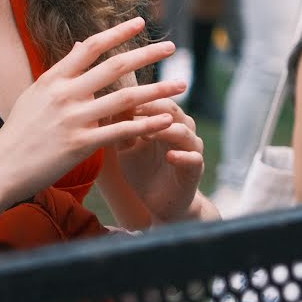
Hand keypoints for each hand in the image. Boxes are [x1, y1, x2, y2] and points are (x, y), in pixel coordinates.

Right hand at [0, 18, 184, 210]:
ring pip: (125, 99)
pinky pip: (121, 132)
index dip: (118, 32)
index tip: (141, 22)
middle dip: (146, 54)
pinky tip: (167, 119)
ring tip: (182, 85)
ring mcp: (73, 119)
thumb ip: (62, 71)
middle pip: (114, 67)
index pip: (91, 47)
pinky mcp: (79, 144)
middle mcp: (65, 94)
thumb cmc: (19, 133)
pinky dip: (146, 125)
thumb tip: (84, 42)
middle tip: (172, 47)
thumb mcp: (35, 95)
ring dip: (158, 90)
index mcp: (54, 80)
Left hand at [112, 96, 205, 221]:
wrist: (159, 203)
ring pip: (184, 132)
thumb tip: (107, 106)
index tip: (122, 99)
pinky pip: (194, 158)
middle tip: (135, 109)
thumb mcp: (127, 149)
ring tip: (148, 134)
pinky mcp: (195, 169)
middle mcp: (182, 131)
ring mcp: (191, 149)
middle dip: (155, 108)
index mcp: (166, 122)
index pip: (158, 102)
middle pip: (174, 111)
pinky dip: (184, 156)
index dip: (143, 99)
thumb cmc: (143, 170)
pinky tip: (171, 156)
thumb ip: (122, 129)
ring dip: (167, 131)